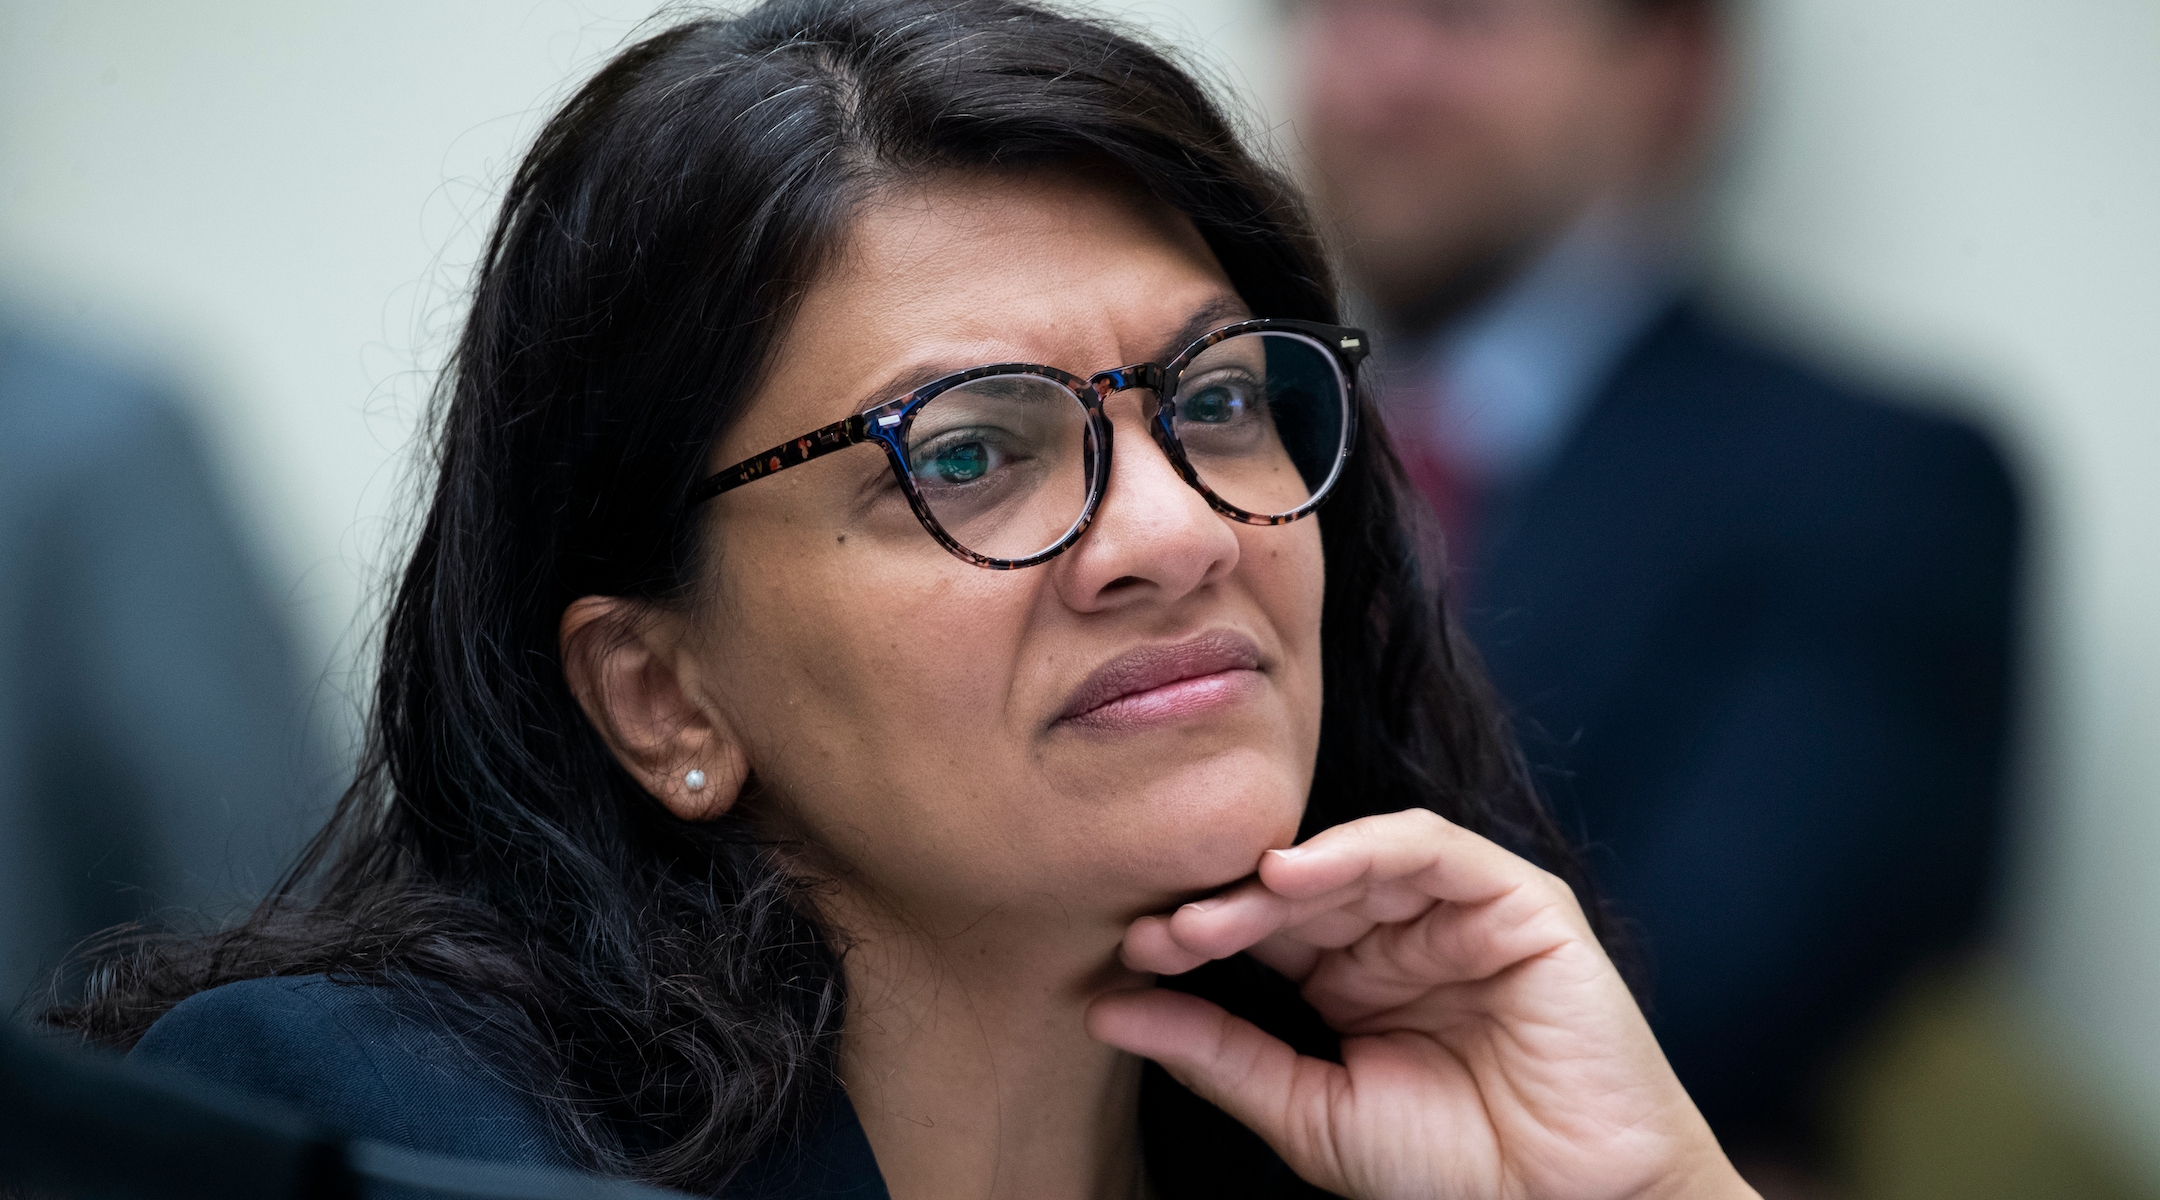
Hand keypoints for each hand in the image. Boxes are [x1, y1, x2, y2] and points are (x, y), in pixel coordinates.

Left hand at [1086, 809, 1756, 1199]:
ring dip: (1277, 877)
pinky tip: (1291, 875)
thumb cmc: (1449, 1172)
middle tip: (1159, 931)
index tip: (1129, 957)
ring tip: (1213, 911)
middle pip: (1298, 889)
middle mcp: (1399, 936)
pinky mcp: (1516, 900)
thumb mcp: (1307, 1111)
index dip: (1197, 933)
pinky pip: (1429, 847)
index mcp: (1350, 980)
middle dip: (1224, 904)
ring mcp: (1458, 912)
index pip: (1262, 930)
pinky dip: (1358, 848)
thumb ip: (1215, 1053)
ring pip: (1353, 859)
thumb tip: (1103, 1007)